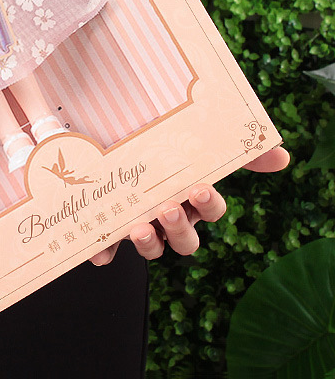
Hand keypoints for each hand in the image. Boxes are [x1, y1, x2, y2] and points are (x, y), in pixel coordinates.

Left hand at [90, 145, 289, 265]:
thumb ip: (232, 149)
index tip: (198, 189)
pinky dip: (104, 250)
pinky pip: (107, 247)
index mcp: (189, 196)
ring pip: (153, 248)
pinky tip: (99, 249)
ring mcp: (138, 222)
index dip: (207, 205)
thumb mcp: (187, 136)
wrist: (104, 129)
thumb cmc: (154, 139)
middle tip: (167, 209)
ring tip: (138, 228)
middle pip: (185, 240)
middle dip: (179, 228)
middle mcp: (168, 215)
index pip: (210, 209)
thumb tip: (281, 155)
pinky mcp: (107, 225)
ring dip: (149, 243)